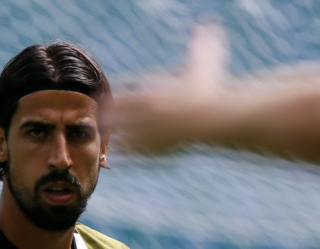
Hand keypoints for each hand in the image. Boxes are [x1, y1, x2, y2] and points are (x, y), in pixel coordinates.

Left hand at [111, 21, 228, 152]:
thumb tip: (207, 22)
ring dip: (117, 136)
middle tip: (104, 118)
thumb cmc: (208, 91)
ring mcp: (149, 136)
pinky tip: (123, 154)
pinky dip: (128, 154)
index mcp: (147, 95)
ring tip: (115, 136)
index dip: (112, 99)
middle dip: (109, 117)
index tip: (107, 100)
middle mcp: (143, 117)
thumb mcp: (201, 63)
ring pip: (121, 139)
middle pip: (113, 118)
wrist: (215, 121)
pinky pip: (135, 155)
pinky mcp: (156, 152)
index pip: (119, 97)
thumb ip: (199, 44)